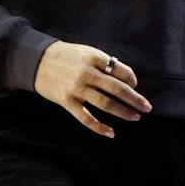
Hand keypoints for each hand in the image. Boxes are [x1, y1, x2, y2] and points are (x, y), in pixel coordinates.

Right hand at [34, 41, 150, 137]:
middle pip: (117, 89)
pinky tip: (111, 133)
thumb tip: (126, 80)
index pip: (121, 70)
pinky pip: (86, 118)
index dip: (132, 79)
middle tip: (147, 107)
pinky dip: (99, 127)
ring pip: (105, 104)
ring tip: (135, 117)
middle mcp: (87, 73)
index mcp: (94, 57)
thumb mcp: (86, 52)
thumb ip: (104, 63)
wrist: (37, 61)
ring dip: (123, 112)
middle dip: (135, 99)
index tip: (135, 85)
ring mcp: (76, 89)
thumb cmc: (66, 56)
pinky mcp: (67, 102)